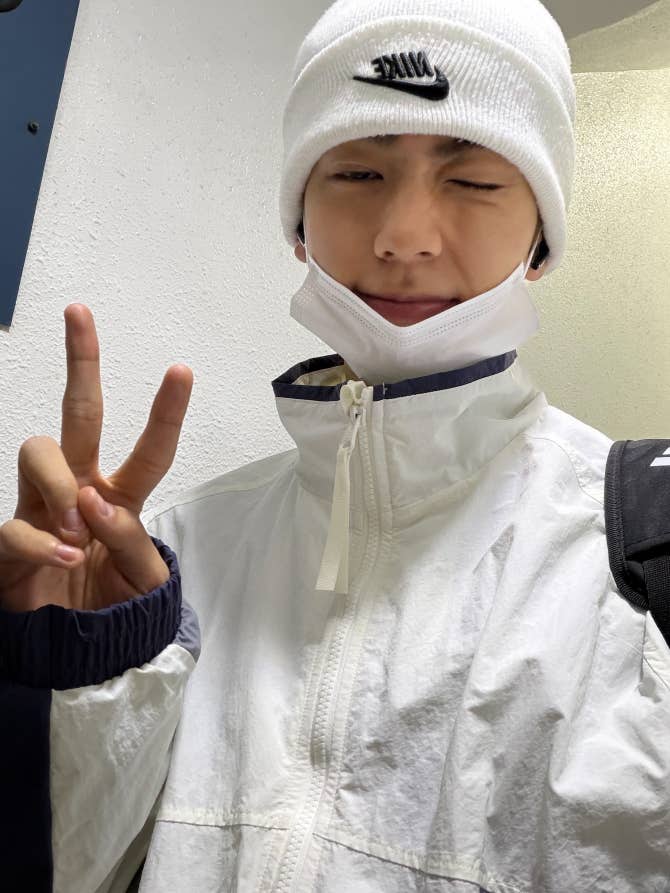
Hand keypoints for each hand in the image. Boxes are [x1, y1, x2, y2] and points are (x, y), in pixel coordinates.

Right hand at [0, 304, 192, 611]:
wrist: (72, 655)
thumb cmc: (109, 606)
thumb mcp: (141, 581)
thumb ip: (129, 541)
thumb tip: (94, 504)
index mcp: (121, 496)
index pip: (149, 449)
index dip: (165, 411)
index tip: (182, 368)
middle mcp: (79, 489)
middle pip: (80, 414)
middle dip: (82, 362)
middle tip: (79, 311)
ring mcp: (40, 509)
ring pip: (38, 450)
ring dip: (60, 484)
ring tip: (76, 531)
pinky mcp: (9, 540)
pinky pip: (14, 524)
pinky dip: (40, 540)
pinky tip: (64, 558)